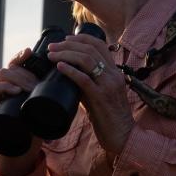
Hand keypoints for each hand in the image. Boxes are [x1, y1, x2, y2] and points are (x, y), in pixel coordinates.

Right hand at [0, 49, 43, 175]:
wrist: (23, 142)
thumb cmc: (36, 121)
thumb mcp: (44, 104)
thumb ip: (54, 93)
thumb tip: (76, 82)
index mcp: (18, 79)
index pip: (18, 61)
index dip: (22, 55)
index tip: (30, 52)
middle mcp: (7, 82)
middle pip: (13, 66)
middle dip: (26, 73)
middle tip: (37, 83)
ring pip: (3, 73)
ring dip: (18, 78)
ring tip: (29, 88)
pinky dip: (4, 87)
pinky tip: (15, 90)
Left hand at [48, 34, 133, 156]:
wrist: (123, 136)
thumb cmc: (109, 117)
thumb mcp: (100, 94)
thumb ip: (88, 83)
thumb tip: (68, 75)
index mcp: (115, 72)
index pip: (100, 45)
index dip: (81, 38)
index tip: (65, 40)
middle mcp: (114, 74)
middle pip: (90, 49)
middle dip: (68, 45)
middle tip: (52, 47)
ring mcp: (108, 85)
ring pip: (86, 60)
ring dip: (66, 54)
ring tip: (51, 55)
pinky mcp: (101, 97)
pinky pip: (84, 79)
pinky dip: (70, 70)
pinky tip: (59, 66)